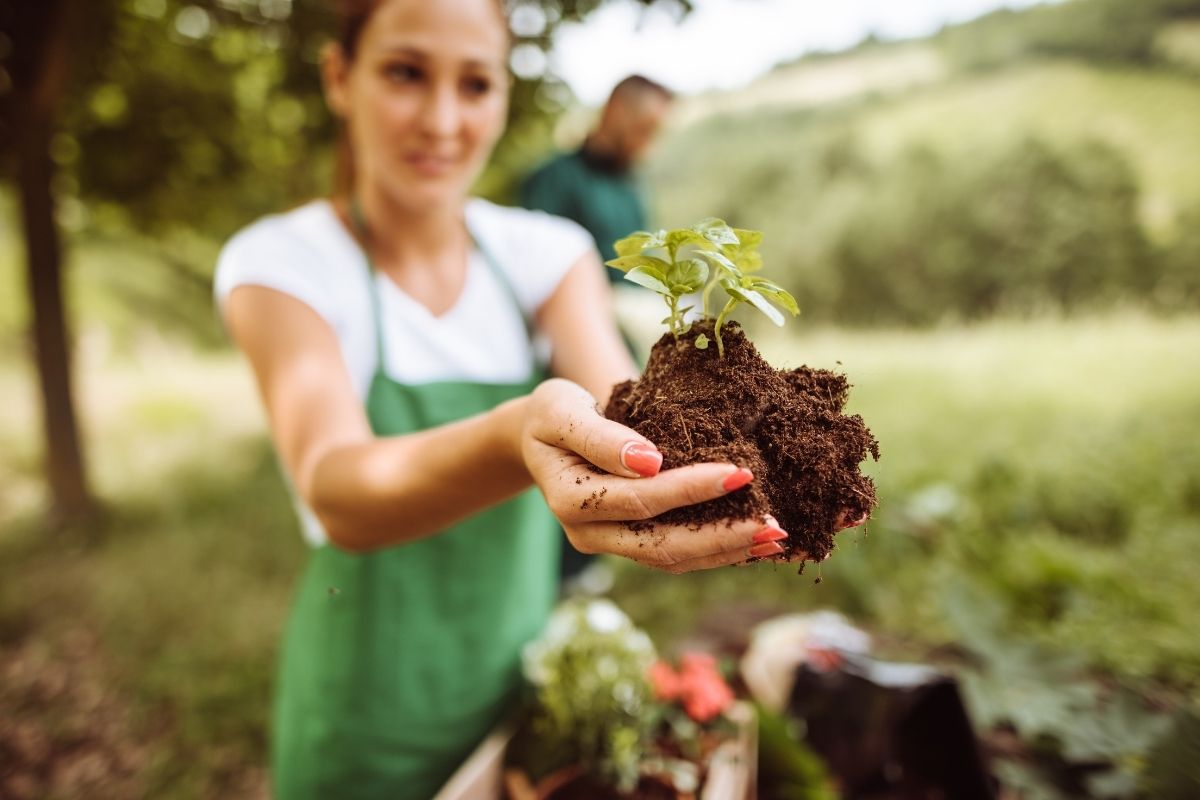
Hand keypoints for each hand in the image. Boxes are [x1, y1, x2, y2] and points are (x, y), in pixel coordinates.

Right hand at [521, 379, 795, 572]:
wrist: (538, 437)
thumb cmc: (552, 415)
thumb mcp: (562, 411)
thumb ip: (601, 436)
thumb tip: (650, 461)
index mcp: (570, 499)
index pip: (640, 500)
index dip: (690, 489)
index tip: (740, 473)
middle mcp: (587, 532)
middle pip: (660, 545)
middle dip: (721, 536)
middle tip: (773, 524)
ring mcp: (607, 543)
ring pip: (671, 559)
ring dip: (725, 552)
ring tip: (774, 539)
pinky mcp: (627, 543)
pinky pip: (673, 555)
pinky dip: (714, 551)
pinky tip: (751, 542)